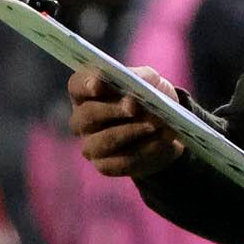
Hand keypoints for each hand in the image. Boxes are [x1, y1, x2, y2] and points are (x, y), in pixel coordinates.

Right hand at [70, 67, 189, 178]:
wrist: (166, 132)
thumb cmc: (151, 101)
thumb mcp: (153, 82)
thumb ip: (145, 78)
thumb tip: (140, 85)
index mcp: (87, 94)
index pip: (77, 86)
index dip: (85, 84)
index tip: (99, 85)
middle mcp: (82, 120)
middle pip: (87, 115)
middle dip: (112, 110)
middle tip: (135, 106)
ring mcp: (90, 145)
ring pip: (102, 140)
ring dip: (129, 132)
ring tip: (154, 125)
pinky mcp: (105, 165)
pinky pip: (120, 161)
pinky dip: (144, 150)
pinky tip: (160, 141)